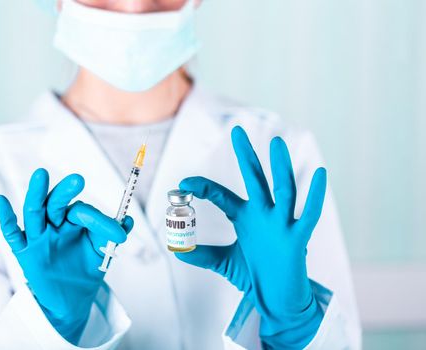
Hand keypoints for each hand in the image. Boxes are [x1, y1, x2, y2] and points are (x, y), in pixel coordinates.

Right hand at [0, 168, 132, 343]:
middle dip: (66, 191)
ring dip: (37, 194)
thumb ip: (111, 235)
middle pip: (57, 203)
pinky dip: (5, 217)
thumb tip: (128, 220)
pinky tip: (1, 201)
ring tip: (41, 175)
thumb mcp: (101, 252)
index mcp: (75, 221)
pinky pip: (12, 233)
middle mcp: (56, 224)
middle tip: (78, 180)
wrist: (72, 300)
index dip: (101, 221)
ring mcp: (38, 236)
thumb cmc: (85, 270)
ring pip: (35, 212)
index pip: (84, 212)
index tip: (119, 235)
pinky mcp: (24, 252)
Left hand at [175, 126, 325, 347]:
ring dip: (280, 168)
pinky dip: (315, 196)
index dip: (203, 188)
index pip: (222, 195)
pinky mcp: (298, 239)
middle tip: (237, 131)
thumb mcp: (224, 262)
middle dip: (246, 155)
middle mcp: (263, 215)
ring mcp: (281, 224)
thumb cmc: (255, 277)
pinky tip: (320, 174)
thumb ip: (202, 254)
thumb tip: (179, 250)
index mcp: (245, 217)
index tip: (184, 185)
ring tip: (277, 143)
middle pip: (255, 179)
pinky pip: (309, 215)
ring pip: (283, 190)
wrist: (277, 300)